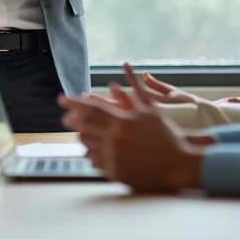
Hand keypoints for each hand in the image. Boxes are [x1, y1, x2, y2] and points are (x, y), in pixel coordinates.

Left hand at [59, 63, 206, 191]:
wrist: (178, 163)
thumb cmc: (166, 133)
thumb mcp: (151, 108)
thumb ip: (135, 87)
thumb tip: (126, 65)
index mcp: (122, 122)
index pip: (91, 110)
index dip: (74, 103)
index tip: (61, 99)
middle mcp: (115, 140)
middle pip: (85, 128)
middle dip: (73, 121)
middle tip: (65, 118)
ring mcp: (114, 158)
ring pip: (88, 146)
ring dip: (82, 137)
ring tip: (81, 133)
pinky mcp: (115, 173)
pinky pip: (96, 162)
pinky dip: (92, 154)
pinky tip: (92, 150)